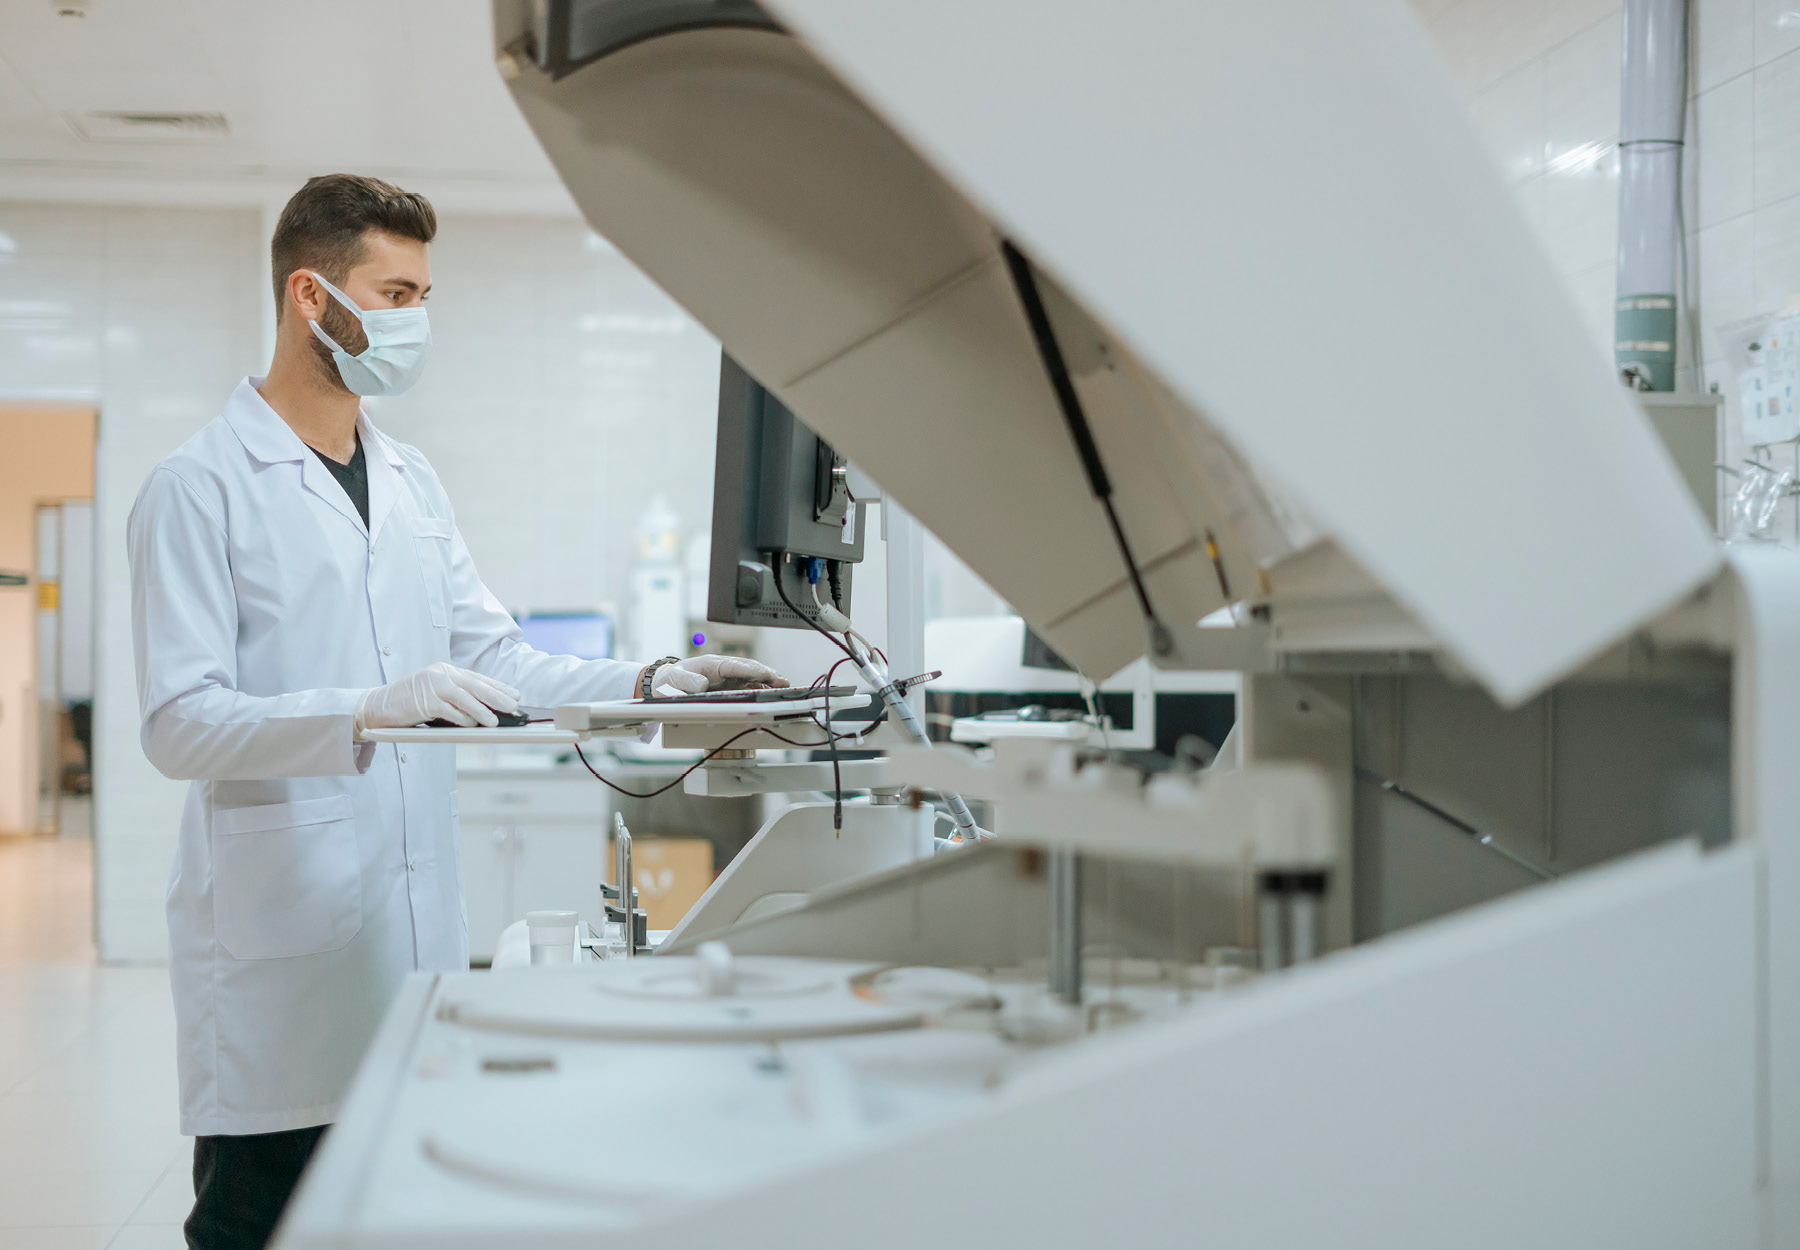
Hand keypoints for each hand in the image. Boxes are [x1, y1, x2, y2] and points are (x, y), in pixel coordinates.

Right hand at [356, 662, 520, 732]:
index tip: (514, 694)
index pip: (478, 678)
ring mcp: (432, 686)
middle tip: (514, 706)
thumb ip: (457, 696)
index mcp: (445, 670)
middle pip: (476, 685)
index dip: (498, 687)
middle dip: (498, 696)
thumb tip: (486, 709)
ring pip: (466, 698)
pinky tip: (472, 725)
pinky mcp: (425, 701)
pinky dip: (463, 719)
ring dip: (483, 711)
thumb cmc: (410, 702)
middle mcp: (441, 674)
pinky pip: (450, 711)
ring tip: (496, 722)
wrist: (378, 705)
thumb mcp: (436, 693)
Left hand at [653, 654, 788, 695]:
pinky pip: (749, 685)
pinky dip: (762, 687)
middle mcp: (723, 669)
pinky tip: (773, 691)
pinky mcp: (730, 685)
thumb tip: (703, 686)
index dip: (751, 670)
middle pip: (749, 669)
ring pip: (753, 676)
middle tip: (783, 681)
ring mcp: (728, 677)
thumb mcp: (675, 680)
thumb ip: (688, 682)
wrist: (667, 684)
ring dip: (768, 680)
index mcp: (712, 664)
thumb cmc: (671, 680)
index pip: (736, 666)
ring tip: (784, 685)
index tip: (765, 674)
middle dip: (767, 673)